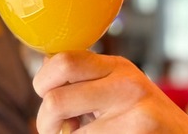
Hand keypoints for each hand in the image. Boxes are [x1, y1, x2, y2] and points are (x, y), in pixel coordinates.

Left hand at [33, 50, 187, 133]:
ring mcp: (134, 113)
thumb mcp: (121, 88)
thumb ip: (87, 80)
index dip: (42, 82)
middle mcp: (126, 84)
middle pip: (55, 99)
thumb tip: (44, 72)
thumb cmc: (146, 119)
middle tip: (54, 130)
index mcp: (118, 66)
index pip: (63, 61)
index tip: (47, 96)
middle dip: (44, 121)